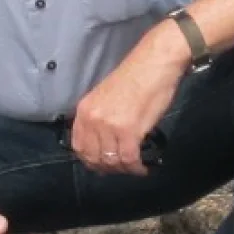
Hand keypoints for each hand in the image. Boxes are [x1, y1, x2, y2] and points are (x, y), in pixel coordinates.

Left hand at [70, 22, 189, 175]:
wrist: (155, 63)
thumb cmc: (136, 76)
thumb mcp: (106, 97)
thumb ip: (100, 119)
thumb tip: (105, 143)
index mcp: (84, 110)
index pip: (79, 146)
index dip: (91, 160)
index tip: (103, 165)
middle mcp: (92, 119)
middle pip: (94, 157)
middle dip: (108, 168)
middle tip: (122, 168)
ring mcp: (109, 126)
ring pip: (112, 161)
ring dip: (124, 169)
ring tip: (135, 167)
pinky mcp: (129, 131)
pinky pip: (129, 159)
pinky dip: (136, 168)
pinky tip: (143, 168)